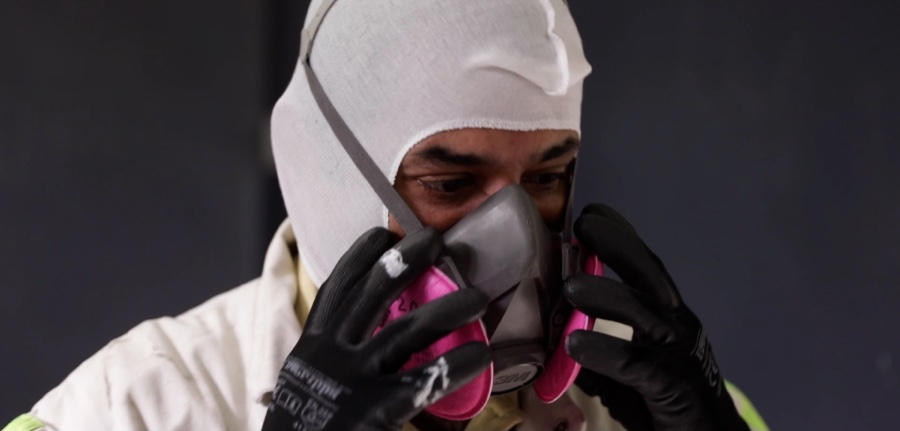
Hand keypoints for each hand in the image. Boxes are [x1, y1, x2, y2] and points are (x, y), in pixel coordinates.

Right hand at [262, 227, 491, 430]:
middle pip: (371, 294)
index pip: (335, 290)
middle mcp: (327, 355)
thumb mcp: (307, 387)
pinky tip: (480, 355)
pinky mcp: (371, 411)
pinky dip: (455, 364)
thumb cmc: (305, 428)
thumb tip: (368, 344)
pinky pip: (423, 381)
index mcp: (310, 348)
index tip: (380, 233)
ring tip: (477, 297)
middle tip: (434, 239)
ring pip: (405, 330)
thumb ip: (334, 362)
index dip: (358, 257)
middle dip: (404, 260)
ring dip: (446, 309)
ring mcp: (351, 381)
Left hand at [564, 204, 748, 430]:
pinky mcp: (674, 389)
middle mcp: (678, 327)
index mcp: (668, 316)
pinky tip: (577, 346)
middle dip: (620, 246)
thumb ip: (597, 353)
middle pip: (652, 277)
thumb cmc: (666, 401)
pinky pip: (638, 367)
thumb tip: (559, 339)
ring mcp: (680, 356)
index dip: (623, 236)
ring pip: (647, 316)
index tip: (593, 211)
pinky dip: (607, 353)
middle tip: (585, 225)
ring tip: (571, 285)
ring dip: (608, 296)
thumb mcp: (626, 372)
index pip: (647, 267)